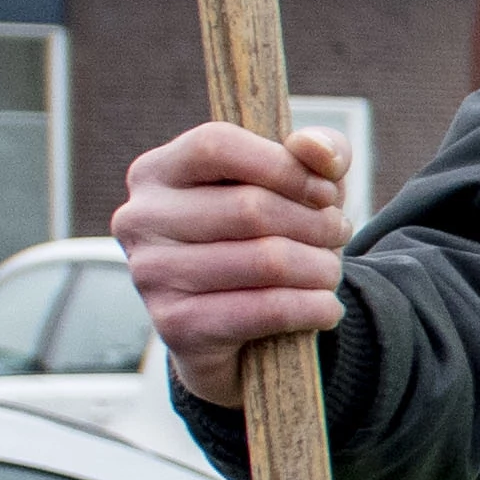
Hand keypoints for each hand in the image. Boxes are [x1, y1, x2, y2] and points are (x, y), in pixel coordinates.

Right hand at [115, 122, 352, 406]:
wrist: (238, 333)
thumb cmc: (267, 238)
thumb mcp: (298, 185)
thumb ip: (319, 149)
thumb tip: (315, 149)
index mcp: (157, 171)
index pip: (216, 146)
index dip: (283, 166)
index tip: (325, 192)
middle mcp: (140, 219)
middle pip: (250, 207)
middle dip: (315, 223)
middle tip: (338, 234)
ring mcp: (151, 274)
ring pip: (267, 260)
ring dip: (321, 267)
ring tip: (330, 270)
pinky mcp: (175, 326)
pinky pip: (266, 309)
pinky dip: (312, 307)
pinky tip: (326, 307)